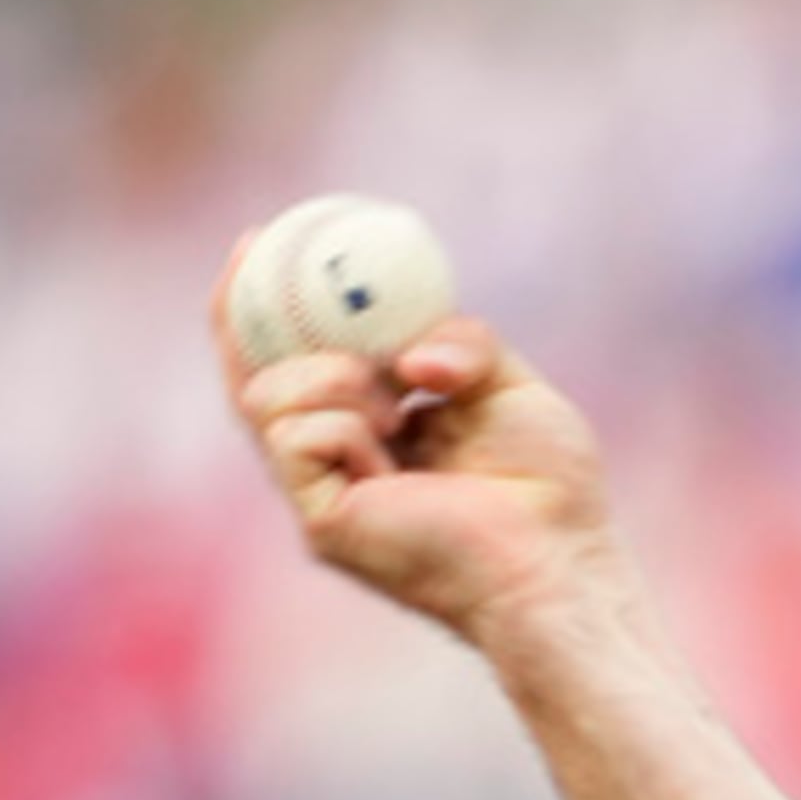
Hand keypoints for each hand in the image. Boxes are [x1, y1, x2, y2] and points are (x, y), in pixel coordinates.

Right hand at [214, 269, 615, 644]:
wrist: (559, 557)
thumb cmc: (551, 491)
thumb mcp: (509, 383)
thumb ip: (460, 341)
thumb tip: (408, 356)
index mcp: (380, 438)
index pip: (301, 369)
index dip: (269, 307)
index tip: (262, 242)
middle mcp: (343, 470)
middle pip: (255, 384)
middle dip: (241, 316)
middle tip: (253, 252)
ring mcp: (326, 499)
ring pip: (264, 401)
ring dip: (325, 374)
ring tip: (392, 403)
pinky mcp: (323, 525)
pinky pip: (292, 436)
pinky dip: (339, 420)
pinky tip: (388, 436)